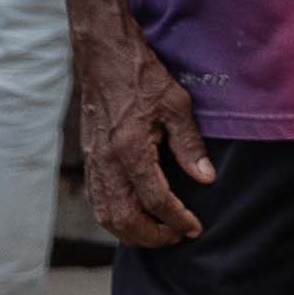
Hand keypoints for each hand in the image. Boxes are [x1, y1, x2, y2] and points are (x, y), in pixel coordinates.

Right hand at [76, 22, 214, 247]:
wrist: (103, 58)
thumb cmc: (141, 77)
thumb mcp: (176, 105)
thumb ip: (190, 144)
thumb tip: (206, 178)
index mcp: (130, 149)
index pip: (155, 200)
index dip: (177, 220)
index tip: (195, 228)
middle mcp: (106, 161)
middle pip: (124, 218)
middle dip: (153, 236)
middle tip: (178, 236)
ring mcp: (93, 162)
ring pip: (105, 214)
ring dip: (132, 232)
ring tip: (159, 232)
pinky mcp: (88, 159)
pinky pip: (97, 200)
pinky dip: (115, 217)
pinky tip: (135, 216)